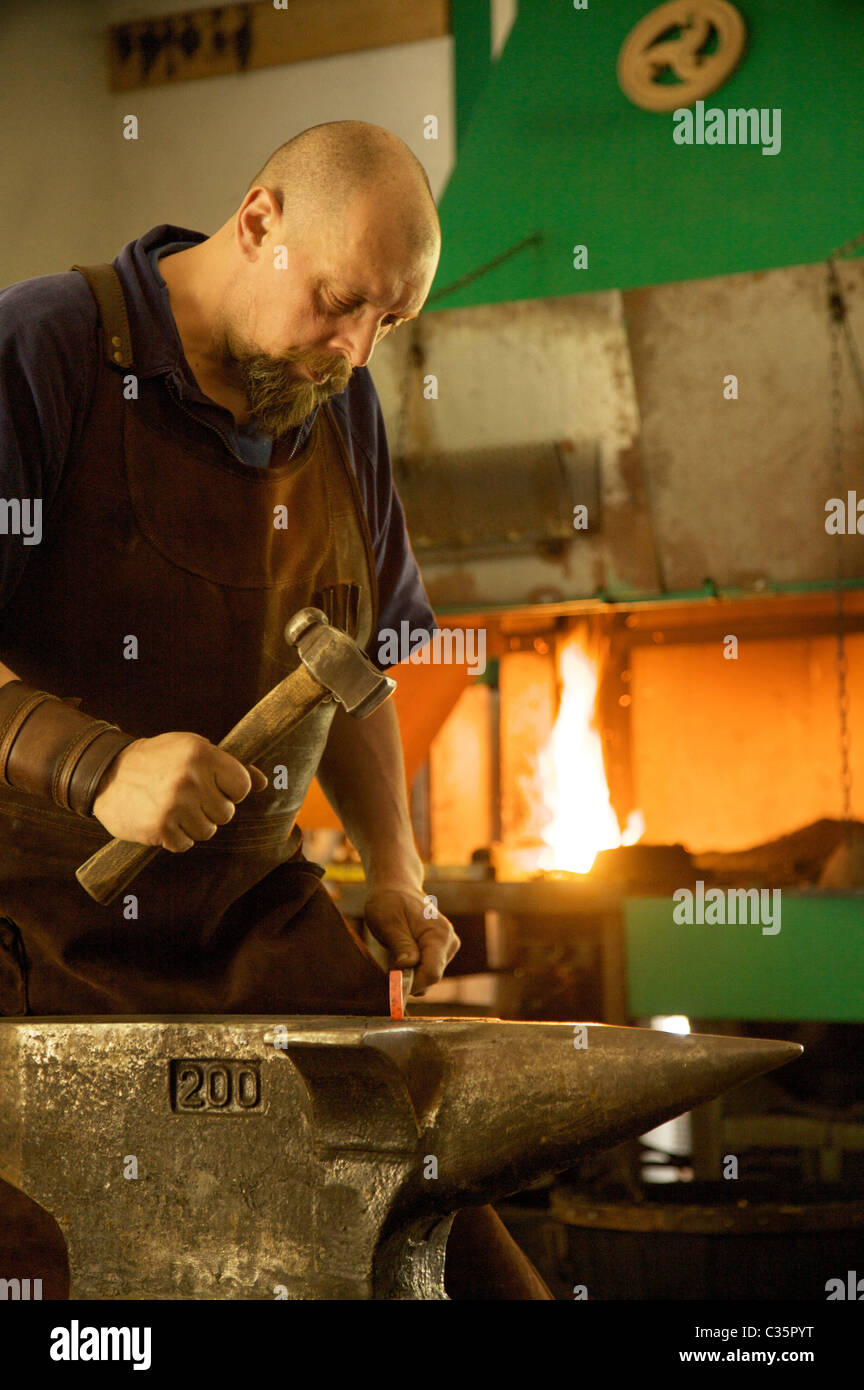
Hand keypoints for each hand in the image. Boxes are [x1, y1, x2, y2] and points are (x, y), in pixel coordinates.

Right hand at [91, 731, 267, 849]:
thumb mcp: (192, 750)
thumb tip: (264, 781)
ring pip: (208, 831)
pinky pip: (185, 845)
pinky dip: (175, 838)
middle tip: (187, 798)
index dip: (230, 791)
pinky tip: (161, 820)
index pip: (242, 786)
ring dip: (193, 826)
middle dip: (210, 810)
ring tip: (173, 808)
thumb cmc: (156, 760)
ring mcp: (174, 804)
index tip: (214, 788)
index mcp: (202, 754)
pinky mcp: (160, 828)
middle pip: (226, 813)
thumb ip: (228, 765)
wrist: (106, 773)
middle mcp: (190, 778)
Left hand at [363, 882, 460, 993]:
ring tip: (395, 952)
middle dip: (409, 978)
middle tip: (388, 966)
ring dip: (410, 972)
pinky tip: (402, 953)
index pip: (432, 973)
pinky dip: (413, 968)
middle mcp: (449, 942)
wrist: (397, 888)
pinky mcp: (442, 951)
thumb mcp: (388, 923)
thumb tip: (406, 968)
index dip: (412, 984)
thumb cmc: (389, 902)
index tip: (391, 986)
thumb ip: (400, 946)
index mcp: (439, 934)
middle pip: (431, 977)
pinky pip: (427, 969)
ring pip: (429, 975)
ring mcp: (448, 947)